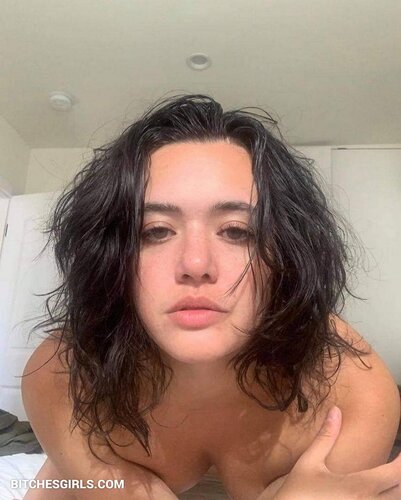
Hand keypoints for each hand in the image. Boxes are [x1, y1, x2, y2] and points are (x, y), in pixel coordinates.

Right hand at [257, 406, 400, 499]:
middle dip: (400, 476)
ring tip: (390, 477)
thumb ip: (326, 437)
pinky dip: (385, 498)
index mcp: (360, 486)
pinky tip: (380, 492)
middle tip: (396, 462)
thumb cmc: (297, 492)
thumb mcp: (309, 462)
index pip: (395, 473)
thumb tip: (336, 410)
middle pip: (400, 491)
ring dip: (394, 490)